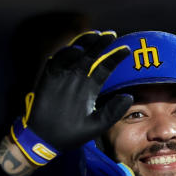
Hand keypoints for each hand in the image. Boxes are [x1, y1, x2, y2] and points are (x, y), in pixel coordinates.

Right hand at [10, 31, 131, 165]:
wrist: (46, 141)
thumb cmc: (72, 134)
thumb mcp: (97, 125)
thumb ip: (112, 112)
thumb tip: (129, 96)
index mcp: (90, 87)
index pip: (104, 67)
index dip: (115, 57)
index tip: (126, 50)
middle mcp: (78, 79)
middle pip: (91, 56)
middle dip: (100, 44)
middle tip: (111, 34)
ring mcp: (63, 77)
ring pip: (75, 55)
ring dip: (84, 44)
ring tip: (95, 36)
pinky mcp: (49, 79)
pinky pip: (57, 63)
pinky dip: (65, 55)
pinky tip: (77, 51)